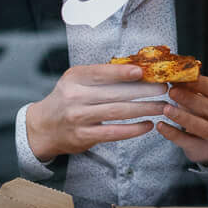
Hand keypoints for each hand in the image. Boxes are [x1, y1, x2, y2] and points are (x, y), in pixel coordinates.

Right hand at [24, 63, 168, 163]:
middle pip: (115, 93)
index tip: (143, 71)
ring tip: (161, 106)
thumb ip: (100, 76)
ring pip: (117, 112)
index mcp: (74, 78)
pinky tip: (148, 125)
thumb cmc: (66, 100)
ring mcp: (79, 117)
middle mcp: (75, 97)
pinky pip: (114, 132)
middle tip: (164, 89)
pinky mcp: (84, 136)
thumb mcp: (75, 81)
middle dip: (143, 91)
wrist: (43, 127)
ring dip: (143, 109)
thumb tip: (137, 70)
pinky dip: (133, 129)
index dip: (122, 72)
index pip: (101, 72)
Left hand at [156, 72, 207, 167]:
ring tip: (166, 109)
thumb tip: (186, 66)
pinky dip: (173, 134)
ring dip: (182, 117)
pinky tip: (161, 126)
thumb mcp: (206, 94)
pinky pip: (188, 142)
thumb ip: (196, 82)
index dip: (200, 83)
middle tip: (172, 91)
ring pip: (202, 127)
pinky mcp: (206, 150)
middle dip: (189, 99)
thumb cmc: (207, 109)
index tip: (182, 77)